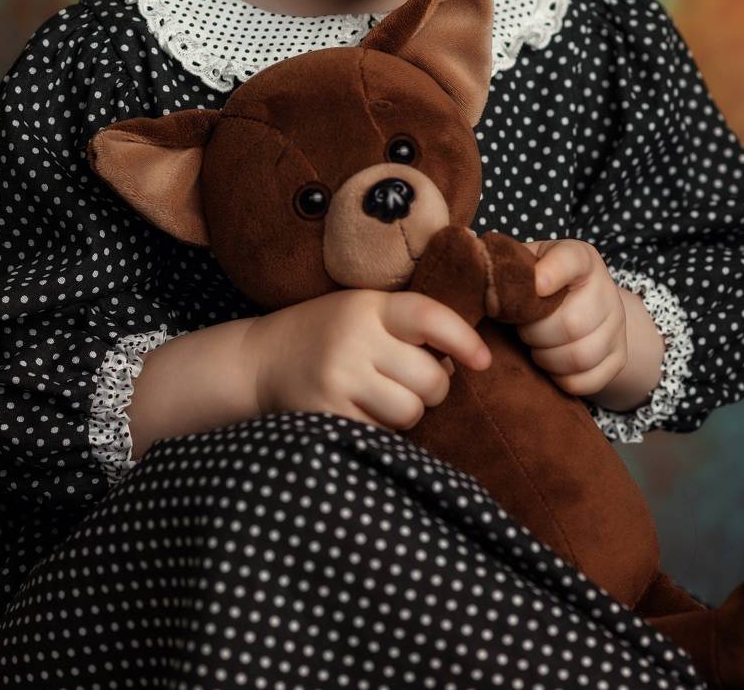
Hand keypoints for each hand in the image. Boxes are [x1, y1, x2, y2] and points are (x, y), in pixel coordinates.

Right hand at [242, 288, 492, 432]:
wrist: (259, 362)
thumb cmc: (326, 334)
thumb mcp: (363, 311)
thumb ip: (408, 325)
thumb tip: (462, 360)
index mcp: (368, 307)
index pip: (429, 316)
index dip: (464, 339)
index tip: (483, 360)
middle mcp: (354, 341)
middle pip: (431, 378)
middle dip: (432, 386)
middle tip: (408, 378)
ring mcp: (339, 381)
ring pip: (411, 412)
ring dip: (407, 411)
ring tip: (380, 395)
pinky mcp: (328, 417)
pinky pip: (383, 436)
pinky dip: (382, 430)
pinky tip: (360, 411)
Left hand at [515, 239, 627, 397]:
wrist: (587, 306)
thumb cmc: (543, 284)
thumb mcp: (529, 263)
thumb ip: (505, 261)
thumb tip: (465, 244)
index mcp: (580, 258)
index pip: (572, 259)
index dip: (552, 273)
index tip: (535, 286)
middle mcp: (606, 289)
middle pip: (571, 323)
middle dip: (535, 334)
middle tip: (521, 330)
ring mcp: (616, 325)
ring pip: (580, 356)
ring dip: (546, 359)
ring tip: (534, 348)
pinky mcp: (620, 357)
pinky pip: (588, 381)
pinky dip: (562, 379)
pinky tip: (551, 366)